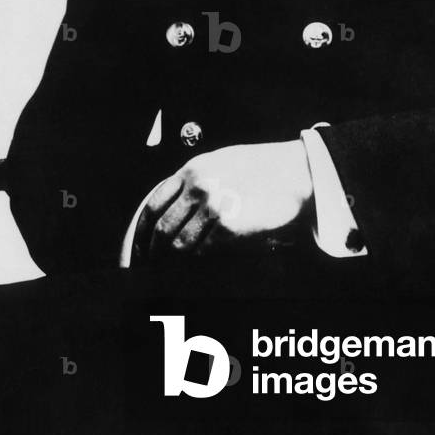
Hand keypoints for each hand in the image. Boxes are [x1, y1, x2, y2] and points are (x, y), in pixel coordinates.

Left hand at [132, 141, 313, 260]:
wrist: (294, 172)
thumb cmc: (260, 167)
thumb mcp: (219, 162)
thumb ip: (194, 180)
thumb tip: (172, 208)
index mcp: (193, 169)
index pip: (154, 204)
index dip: (142, 231)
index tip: (140, 248)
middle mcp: (199, 185)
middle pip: (163, 227)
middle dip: (152, 252)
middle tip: (149, 268)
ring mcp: (214, 205)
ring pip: (179, 243)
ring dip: (172, 261)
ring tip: (169, 272)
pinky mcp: (230, 225)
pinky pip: (203, 250)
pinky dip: (196, 261)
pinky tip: (195, 267)